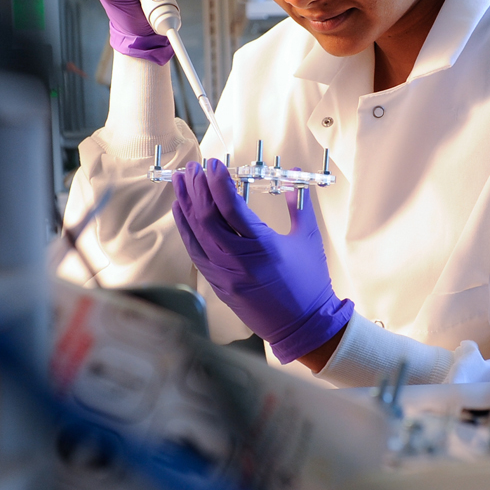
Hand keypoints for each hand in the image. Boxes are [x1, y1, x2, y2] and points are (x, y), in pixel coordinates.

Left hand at [172, 159, 352, 364]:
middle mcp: (238, 260)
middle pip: (207, 217)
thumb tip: (295, 178)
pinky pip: (195, 252)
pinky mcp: (218, 285)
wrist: (303, 326)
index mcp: (262, 246)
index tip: (212, 163)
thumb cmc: (310, 283)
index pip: (230, 207)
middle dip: (197, 188)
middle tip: (193, 167)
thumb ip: (299, 205)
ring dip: (185, 204)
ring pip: (195, 234)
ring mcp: (224, 274)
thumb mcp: (308, 239)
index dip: (218, 182)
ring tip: (179, 181)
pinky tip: (181, 211)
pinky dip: (185, 229)